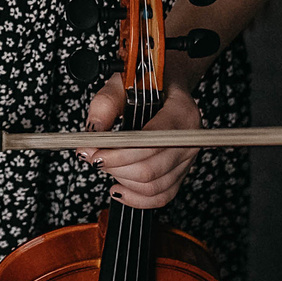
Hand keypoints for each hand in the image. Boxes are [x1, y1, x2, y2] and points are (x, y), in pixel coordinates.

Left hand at [81, 77, 200, 209]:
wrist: (167, 85)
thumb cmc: (146, 82)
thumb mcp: (123, 82)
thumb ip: (106, 104)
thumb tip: (93, 133)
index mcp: (181, 113)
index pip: (151, 142)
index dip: (119, 152)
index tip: (93, 153)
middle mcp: (190, 139)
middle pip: (150, 169)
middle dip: (114, 167)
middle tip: (92, 157)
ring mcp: (188, 159)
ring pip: (153, 186)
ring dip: (121, 180)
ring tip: (105, 165)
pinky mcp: (180, 173)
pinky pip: (161, 197)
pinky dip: (136, 199)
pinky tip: (118, 189)